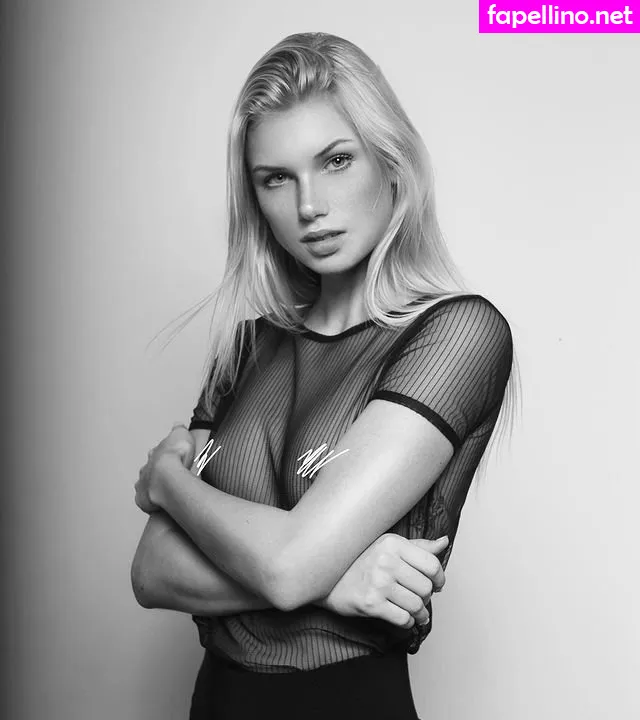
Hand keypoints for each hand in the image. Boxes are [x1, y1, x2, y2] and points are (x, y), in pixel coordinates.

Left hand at [134, 424, 195, 514]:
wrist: (168, 478)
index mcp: (155, 453)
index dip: (165, 455)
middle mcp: (146, 468)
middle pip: (150, 469)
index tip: (172, 458)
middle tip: (170, 477)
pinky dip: (152, 502)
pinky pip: (146, 501)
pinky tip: (161, 504)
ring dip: (154, 487)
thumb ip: (178, 429)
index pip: (157, 452)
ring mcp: (142, 484)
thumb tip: (177, 425)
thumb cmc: (176, 457)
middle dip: (157, 472)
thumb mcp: (181, 434)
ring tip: (166, 492)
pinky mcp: (143, 499)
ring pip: (146, 485)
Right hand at [317, 533, 448, 628]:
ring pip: (416, 605)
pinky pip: (403, 619)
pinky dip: (408, 622)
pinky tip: (404, 618)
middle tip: (420, 598)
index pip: (432, 564)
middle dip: (427, 597)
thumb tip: (444, 542)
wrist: (324, 577)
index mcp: (392, 543)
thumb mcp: (387, 546)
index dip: (439, 578)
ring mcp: (377, 582)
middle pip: (426, 587)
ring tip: (417, 612)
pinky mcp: (370, 603)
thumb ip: (418, 547)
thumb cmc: (358, 560)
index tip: (437, 584)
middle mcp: (386, 560)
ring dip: (420, 613)